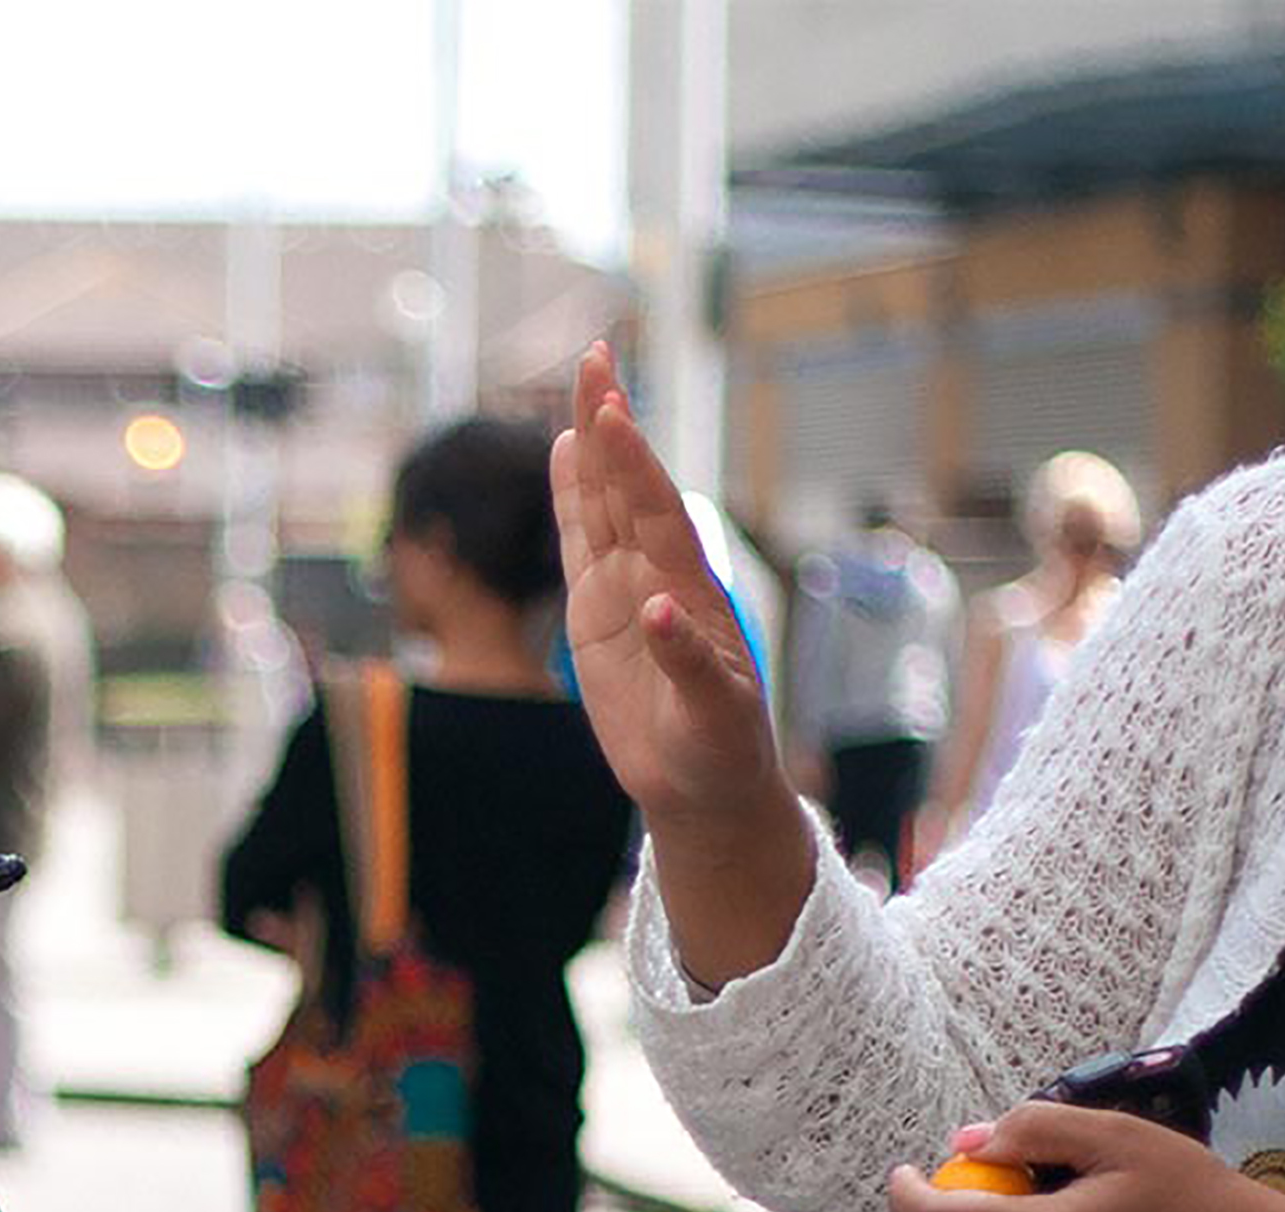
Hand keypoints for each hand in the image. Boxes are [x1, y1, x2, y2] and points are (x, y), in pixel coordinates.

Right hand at [552, 344, 794, 842]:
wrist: (705, 783)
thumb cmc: (721, 750)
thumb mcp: (714, 715)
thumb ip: (690, 662)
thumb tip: (657, 610)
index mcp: (688, 591)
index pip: (656, 512)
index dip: (633, 464)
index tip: (615, 411)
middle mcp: (655, 575)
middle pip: (627, 486)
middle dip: (611, 423)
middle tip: (598, 356)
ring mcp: (624, 588)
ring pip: (602, 502)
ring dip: (591, 445)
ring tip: (584, 384)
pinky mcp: (596, 613)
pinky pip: (578, 542)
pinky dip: (570, 496)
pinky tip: (563, 452)